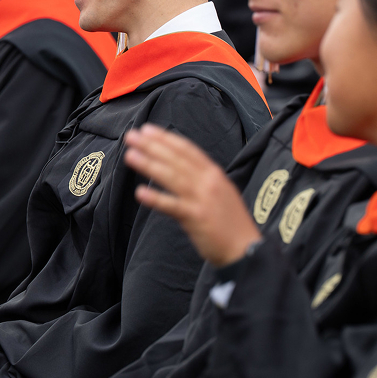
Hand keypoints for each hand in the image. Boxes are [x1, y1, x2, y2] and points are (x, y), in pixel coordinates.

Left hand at [124, 124, 260, 266]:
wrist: (246, 248)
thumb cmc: (231, 222)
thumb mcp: (221, 191)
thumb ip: (202, 178)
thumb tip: (180, 168)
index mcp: (214, 173)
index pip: (187, 149)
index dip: (166, 138)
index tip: (147, 129)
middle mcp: (208, 182)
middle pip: (176, 159)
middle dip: (152, 146)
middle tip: (131, 136)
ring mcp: (202, 199)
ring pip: (172, 177)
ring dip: (149, 165)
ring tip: (130, 155)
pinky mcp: (196, 217)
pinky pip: (173, 206)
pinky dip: (156, 199)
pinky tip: (140, 193)